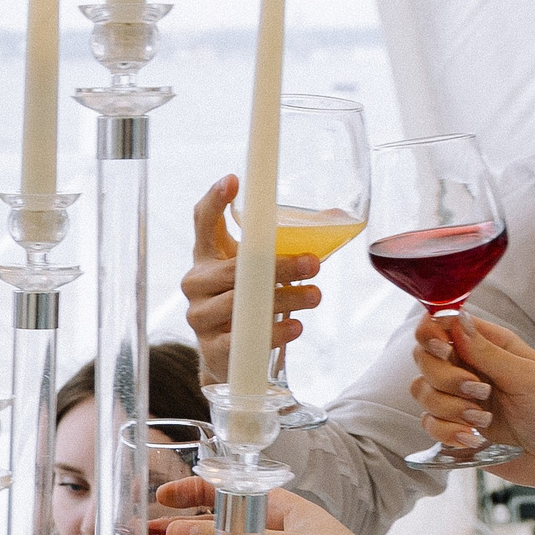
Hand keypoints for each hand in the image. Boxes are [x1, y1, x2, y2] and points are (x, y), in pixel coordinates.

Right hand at [179, 174, 321, 385]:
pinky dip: (274, 333)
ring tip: (315, 296)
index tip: (233, 179)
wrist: (229, 355)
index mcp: (207, 257)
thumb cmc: (249, 302)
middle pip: (233, 269)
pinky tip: (296, 326)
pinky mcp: (211, 347)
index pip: (203, 222)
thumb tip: (338, 215)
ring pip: (240, 303)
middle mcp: (196, 283)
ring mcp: (200, 316)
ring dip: (283, 299)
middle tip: (313, 264)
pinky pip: (243, 338)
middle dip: (277, 266)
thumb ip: (282, 247)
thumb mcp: (258, 272)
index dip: (215, 200)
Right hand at [410, 312, 534, 482]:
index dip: (432, 333)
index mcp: (488, 346)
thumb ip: (487, 351)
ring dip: (450, 408)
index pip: (444, 325)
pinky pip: (428, 422)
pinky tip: (472, 436)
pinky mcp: (452, 424)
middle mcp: (468, 367)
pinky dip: (447, 431)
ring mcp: (457, 397)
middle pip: (424, 358)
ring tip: (483, 419)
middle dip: (445, 378)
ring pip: (422, 391)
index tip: (443, 349)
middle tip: (478, 391)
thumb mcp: (526, 376)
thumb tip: (456, 320)